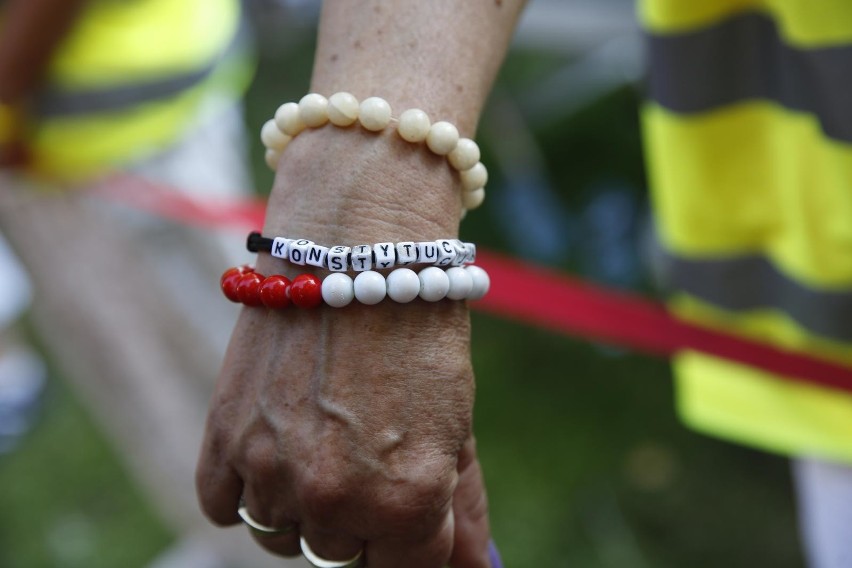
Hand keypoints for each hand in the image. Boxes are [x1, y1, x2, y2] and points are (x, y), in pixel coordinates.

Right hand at [196, 128, 493, 566]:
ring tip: (320, 439)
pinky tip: (276, 442)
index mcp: (407, 500)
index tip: (408, 506)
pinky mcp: (222, 442)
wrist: (355, 252)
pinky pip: (227, 508)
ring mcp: (272, 473)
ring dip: (303, 505)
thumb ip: (460, 511)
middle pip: (342, 555)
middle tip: (365, 451)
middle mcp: (336, 499)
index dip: (413, 536)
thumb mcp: (455, 425)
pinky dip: (249, 487)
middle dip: (362, 516)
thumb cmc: (417, 334)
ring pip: (282, 537)